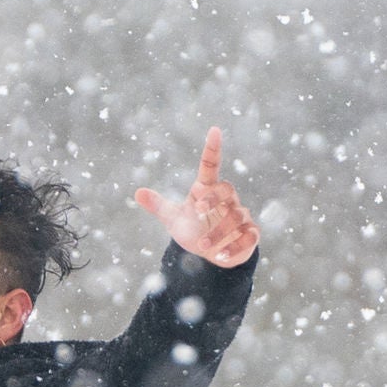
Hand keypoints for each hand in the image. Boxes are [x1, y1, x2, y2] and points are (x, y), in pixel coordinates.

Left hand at [133, 128, 258, 266]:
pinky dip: (235, 246)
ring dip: (218, 231)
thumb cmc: (194, 230)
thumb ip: (158, 206)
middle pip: (226, 188)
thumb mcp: (173, 219)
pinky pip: (249, 235)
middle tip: (198, 210)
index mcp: (207, 190)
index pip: (211, 165)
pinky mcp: (249, 234)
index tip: (214, 130)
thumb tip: (137, 192)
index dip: (213, 148)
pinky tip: (221, 255)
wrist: (210, 255)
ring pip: (235, 216)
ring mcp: (240, 216)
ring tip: (202, 246)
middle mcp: (226, 200)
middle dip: (213, 198)